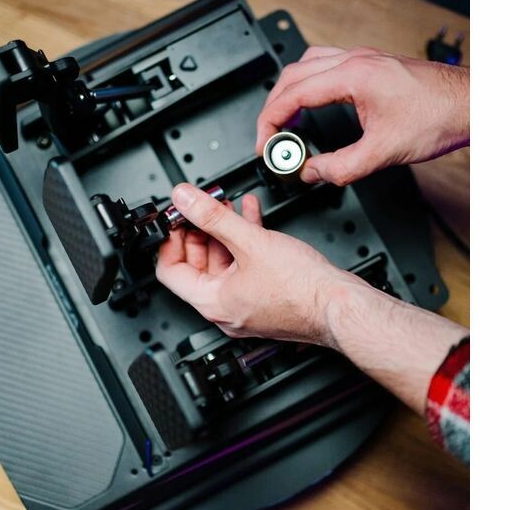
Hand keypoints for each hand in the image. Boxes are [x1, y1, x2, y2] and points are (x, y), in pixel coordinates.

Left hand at [155, 183, 360, 344]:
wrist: (340, 306)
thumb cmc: (302, 289)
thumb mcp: (250, 241)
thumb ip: (212, 216)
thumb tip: (184, 200)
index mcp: (212, 302)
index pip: (169, 271)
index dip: (169, 240)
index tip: (175, 218)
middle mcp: (225, 309)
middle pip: (196, 265)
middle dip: (197, 230)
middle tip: (198, 206)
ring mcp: (246, 304)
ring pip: (223, 262)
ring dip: (222, 231)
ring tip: (225, 205)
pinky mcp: (266, 296)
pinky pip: (245, 265)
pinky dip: (244, 239)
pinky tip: (250, 215)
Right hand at [255, 46, 469, 185]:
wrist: (472, 104)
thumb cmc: (438, 116)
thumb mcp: (382, 153)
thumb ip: (339, 167)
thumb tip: (311, 172)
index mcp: (353, 75)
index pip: (293, 94)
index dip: (271, 122)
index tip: (266, 144)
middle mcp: (355, 60)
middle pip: (293, 75)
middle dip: (274, 108)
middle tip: (270, 139)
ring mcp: (362, 59)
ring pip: (306, 65)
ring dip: (289, 93)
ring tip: (285, 122)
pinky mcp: (371, 64)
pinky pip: (325, 66)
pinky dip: (308, 85)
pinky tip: (312, 104)